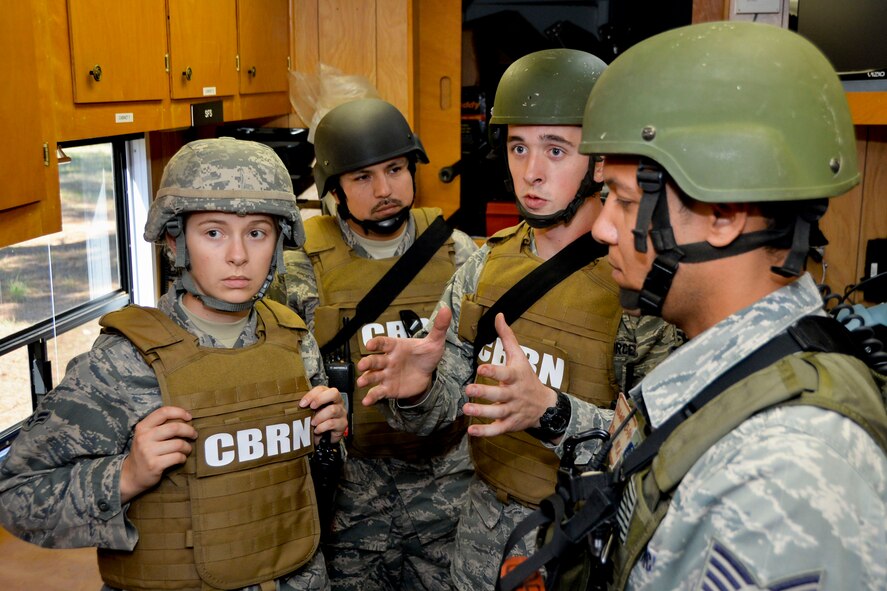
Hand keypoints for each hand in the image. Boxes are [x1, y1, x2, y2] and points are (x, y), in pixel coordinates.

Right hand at [121, 406, 196, 503]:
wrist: (130, 475)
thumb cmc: (144, 452)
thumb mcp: (146, 436)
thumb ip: (159, 426)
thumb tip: (185, 419)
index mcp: (142, 427)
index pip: (163, 412)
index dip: (180, 412)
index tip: (189, 417)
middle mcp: (144, 437)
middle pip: (174, 428)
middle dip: (189, 431)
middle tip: (194, 435)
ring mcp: (148, 452)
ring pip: (178, 444)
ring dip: (187, 447)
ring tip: (187, 449)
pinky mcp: (154, 465)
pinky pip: (177, 457)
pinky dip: (183, 457)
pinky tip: (181, 458)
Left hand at [301, 385, 346, 443]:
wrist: (326, 437)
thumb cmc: (318, 421)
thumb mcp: (312, 412)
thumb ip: (307, 407)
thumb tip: (293, 406)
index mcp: (328, 395)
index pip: (322, 389)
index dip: (311, 395)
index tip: (302, 404)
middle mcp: (337, 402)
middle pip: (333, 393)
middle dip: (320, 399)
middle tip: (311, 407)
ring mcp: (341, 412)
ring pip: (333, 410)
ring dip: (320, 416)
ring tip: (312, 423)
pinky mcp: (343, 424)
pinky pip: (332, 423)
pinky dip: (322, 427)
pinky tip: (317, 430)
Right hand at [357, 306, 450, 404]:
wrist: (427, 375)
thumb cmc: (426, 356)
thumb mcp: (434, 342)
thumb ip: (439, 327)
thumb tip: (446, 309)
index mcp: (396, 346)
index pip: (383, 342)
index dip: (376, 343)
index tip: (369, 344)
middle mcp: (388, 360)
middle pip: (374, 360)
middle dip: (367, 362)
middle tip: (362, 365)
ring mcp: (386, 375)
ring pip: (373, 376)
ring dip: (366, 379)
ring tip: (361, 383)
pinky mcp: (388, 388)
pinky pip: (378, 392)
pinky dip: (371, 396)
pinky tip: (367, 401)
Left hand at [463, 313, 557, 437]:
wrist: (544, 405)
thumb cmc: (527, 377)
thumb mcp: (519, 356)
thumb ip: (507, 337)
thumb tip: (498, 315)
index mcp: (516, 376)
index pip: (505, 373)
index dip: (493, 371)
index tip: (481, 368)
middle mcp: (514, 394)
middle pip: (500, 395)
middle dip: (484, 393)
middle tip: (468, 390)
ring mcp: (512, 410)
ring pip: (497, 413)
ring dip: (481, 412)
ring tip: (466, 409)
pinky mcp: (510, 424)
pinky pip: (498, 429)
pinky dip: (485, 432)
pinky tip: (471, 431)